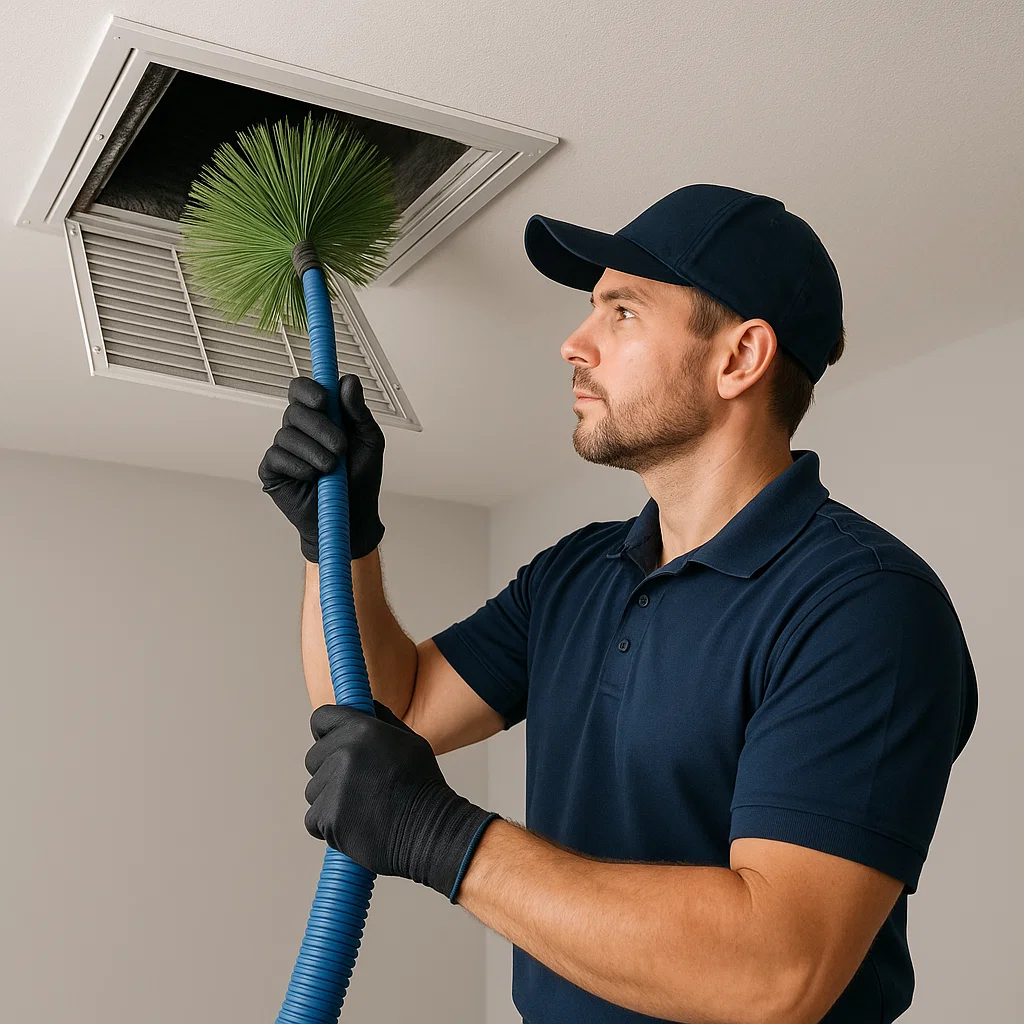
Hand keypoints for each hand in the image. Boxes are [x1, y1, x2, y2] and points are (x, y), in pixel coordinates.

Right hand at [257, 374, 385, 561]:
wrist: (352, 517)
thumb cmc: (361, 478)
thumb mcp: (369, 441)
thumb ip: (358, 411)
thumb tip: (348, 381)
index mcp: (321, 416)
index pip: (302, 389)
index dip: (309, 389)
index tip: (324, 400)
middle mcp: (299, 429)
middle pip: (295, 410)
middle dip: (321, 428)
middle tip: (340, 448)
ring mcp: (284, 449)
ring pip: (287, 434)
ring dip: (314, 452)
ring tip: (331, 469)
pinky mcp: (272, 470)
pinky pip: (277, 457)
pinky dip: (299, 466)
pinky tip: (312, 477)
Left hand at [304, 700, 498, 900]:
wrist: (428, 831)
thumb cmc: (422, 786)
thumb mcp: (409, 740)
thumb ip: (381, 721)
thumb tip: (364, 708)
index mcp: (363, 729)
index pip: (321, 718)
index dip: (325, 731)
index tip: (331, 742)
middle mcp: (344, 753)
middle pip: (313, 757)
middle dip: (329, 770)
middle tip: (358, 785)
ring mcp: (334, 785)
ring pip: (313, 790)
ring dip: (330, 800)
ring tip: (363, 806)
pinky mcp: (327, 816)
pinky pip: (313, 819)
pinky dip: (329, 825)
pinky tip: (355, 823)